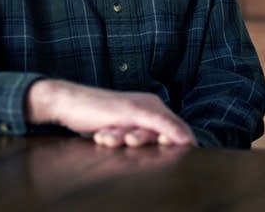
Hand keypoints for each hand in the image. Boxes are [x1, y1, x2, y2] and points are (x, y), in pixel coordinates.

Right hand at [26, 79, 196, 147]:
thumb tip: (158, 151)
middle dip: (183, 145)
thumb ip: (140, 135)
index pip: (178, 127)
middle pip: (179, 128)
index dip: (187, 143)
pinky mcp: (132, 109)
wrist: (70, 103)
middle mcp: (151, 103)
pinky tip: (181, 142)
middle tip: (178, 162)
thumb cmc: (94, 118)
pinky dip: (172, 132)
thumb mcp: (122, 130)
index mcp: (151, 106)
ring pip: (168, 128)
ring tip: (129, 143)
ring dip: (159, 144)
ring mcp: (142, 106)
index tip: (194, 160)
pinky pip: (158, 123)